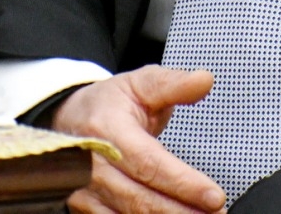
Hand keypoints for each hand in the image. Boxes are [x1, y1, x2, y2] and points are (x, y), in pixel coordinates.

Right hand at [52, 66, 225, 212]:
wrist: (64, 119)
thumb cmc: (106, 104)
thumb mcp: (139, 84)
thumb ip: (173, 84)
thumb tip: (204, 80)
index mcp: (106, 130)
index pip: (149, 163)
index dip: (183, 183)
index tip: (214, 196)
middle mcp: (90, 165)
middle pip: (141, 198)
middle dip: (182, 210)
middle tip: (216, 213)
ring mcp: (85, 191)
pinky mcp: (84, 208)